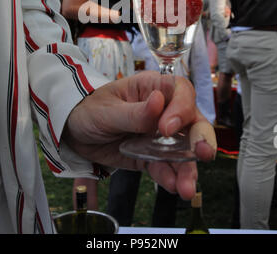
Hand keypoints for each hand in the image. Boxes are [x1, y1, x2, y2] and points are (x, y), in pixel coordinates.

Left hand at [62, 71, 216, 199]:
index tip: (167, 128)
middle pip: (191, 121)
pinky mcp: (151, 156)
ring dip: (188, 168)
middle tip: (204, 155)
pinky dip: (171, 177)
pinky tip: (174, 187)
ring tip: (187, 187)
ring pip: (182, 149)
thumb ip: (134, 112)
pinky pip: (165, 166)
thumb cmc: (89, 109)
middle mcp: (163, 110)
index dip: (182, 108)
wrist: (73, 132)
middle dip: (200, 139)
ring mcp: (159, 135)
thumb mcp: (107, 110)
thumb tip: (159, 101)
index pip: (180, 91)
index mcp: (152, 87)